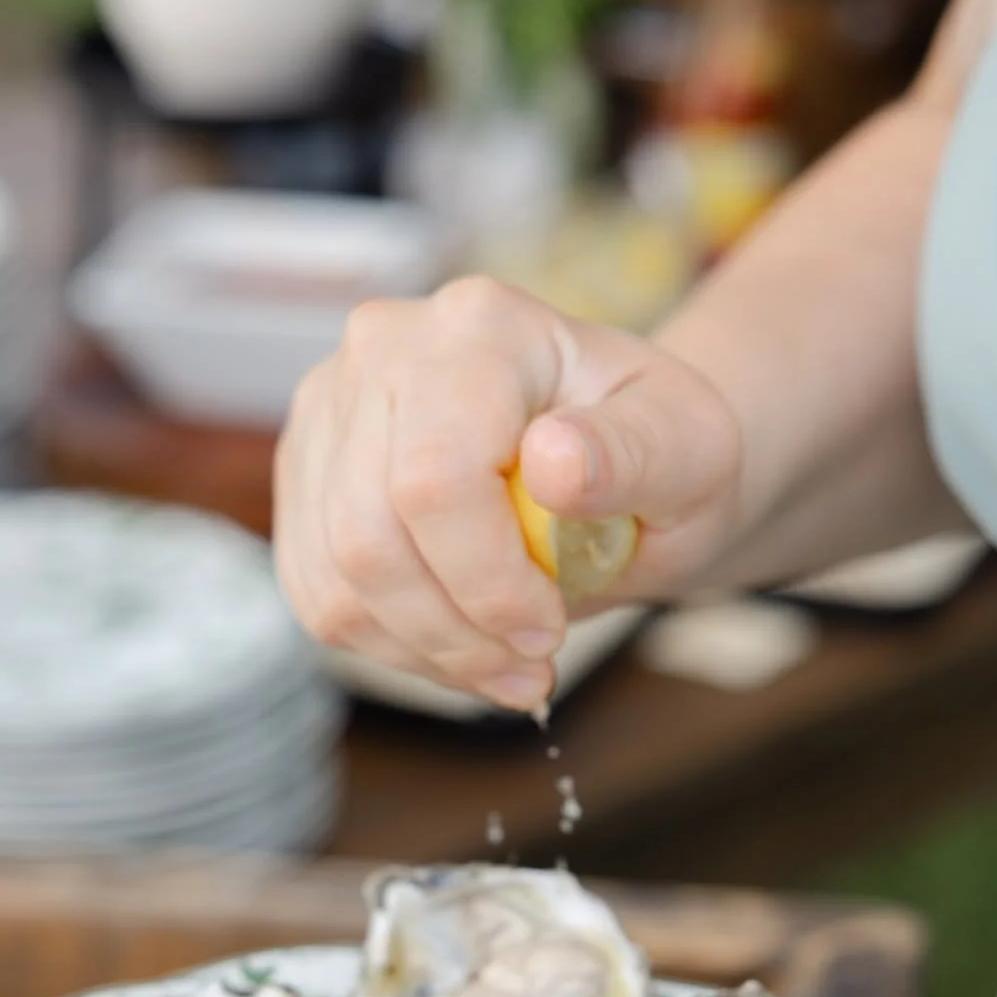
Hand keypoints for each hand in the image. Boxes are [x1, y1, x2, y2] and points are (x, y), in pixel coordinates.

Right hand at [273, 276, 741, 710]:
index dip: (486, 583)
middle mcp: (381, 350)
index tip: (549, 632)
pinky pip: (317, 595)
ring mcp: (328, 413)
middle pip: (368, 539)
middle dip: (455, 633)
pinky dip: (390, 647)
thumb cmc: (656, 450)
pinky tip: (458, 649)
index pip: (434, 480)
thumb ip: (634, 452)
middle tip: (531, 669)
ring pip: (335, 580)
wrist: (613, 454)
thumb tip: (553, 463)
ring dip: (425, 651)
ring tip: (503, 667)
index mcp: (478, 328)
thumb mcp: (689, 449)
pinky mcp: (306, 477)